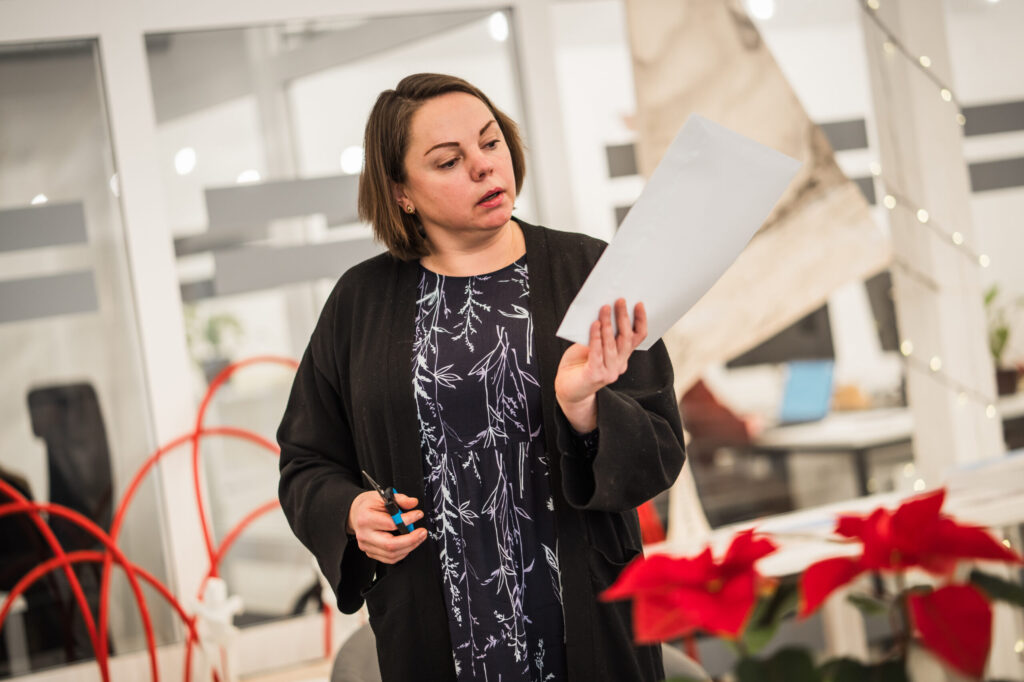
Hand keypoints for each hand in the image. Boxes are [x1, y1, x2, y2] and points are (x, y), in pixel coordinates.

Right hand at [347, 491, 427, 563]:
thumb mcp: (381, 496)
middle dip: (411, 540)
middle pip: (390, 545)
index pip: (390, 524)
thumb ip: (399, 499)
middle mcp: (365, 535)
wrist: (355, 513)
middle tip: (422, 532)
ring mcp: (367, 546)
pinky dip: (402, 553)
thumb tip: (413, 503)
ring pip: (391, 555)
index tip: (418, 514)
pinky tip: (409, 544)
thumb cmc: (368, 505)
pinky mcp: (371, 552)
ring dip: (409, 547)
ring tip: (418, 537)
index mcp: (365, 519)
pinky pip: (389, 559)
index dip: (407, 520)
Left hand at [555, 299, 647, 432]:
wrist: (567, 390)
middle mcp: (619, 365)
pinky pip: (597, 353)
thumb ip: (600, 334)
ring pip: (612, 344)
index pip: (637, 338)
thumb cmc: (579, 365)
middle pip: (626, 339)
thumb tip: (604, 310)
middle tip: (619, 301)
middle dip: (623, 317)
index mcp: (622, 357)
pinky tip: (594, 324)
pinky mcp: (595, 375)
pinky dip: (596, 337)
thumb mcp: (592, 346)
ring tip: (604, 308)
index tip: (638, 304)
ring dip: (609, 324)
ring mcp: (608, 372)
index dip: (640, 321)